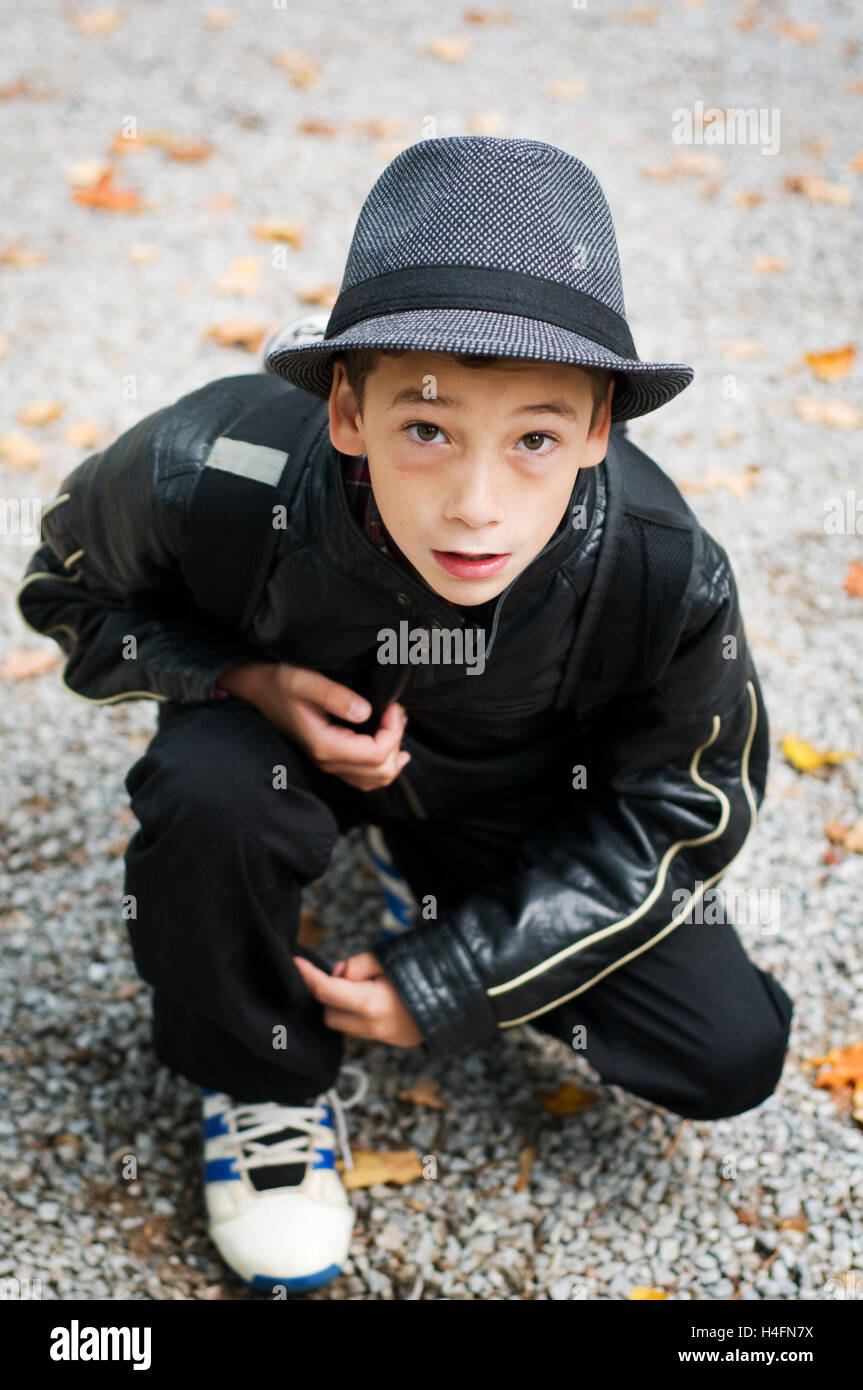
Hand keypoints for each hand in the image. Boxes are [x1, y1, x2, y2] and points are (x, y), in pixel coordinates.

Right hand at [217, 661, 410, 791]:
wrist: (258, 689)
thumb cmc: (279, 681)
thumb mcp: (305, 680)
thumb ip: (334, 696)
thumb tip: (367, 713)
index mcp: (324, 744)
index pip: (375, 753)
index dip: (394, 732)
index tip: (393, 705)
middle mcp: (327, 761)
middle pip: (380, 770)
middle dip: (396, 741)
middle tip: (396, 712)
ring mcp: (328, 764)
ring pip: (375, 779)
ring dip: (393, 755)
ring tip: (396, 726)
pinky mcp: (330, 760)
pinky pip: (364, 777)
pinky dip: (383, 766)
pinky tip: (395, 752)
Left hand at [293, 951, 423, 1047]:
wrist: (473, 991)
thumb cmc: (433, 966)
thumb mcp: (391, 956)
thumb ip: (358, 966)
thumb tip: (341, 975)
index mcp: (372, 1004)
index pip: (326, 991)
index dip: (308, 975)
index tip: (297, 962)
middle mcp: (375, 1028)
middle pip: (330, 1014)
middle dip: (331, 994)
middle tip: (353, 974)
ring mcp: (388, 1038)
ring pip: (348, 1025)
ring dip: (347, 1006)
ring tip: (372, 984)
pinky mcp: (398, 1042)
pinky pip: (367, 1029)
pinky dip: (364, 1013)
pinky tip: (384, 996)